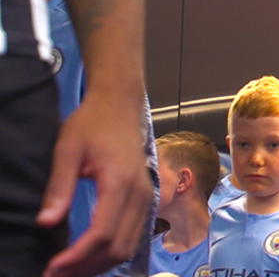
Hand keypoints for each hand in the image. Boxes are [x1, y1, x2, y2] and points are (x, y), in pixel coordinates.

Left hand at [36, 90, 150, 276]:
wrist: (120, 106)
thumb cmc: (91, 124)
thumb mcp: (67, 150)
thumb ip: (59, 187)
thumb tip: (46, 223)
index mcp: (119, 182)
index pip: (102, 232)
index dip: (77, 256)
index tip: (52, 267)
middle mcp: (139, 193)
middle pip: (118, 246)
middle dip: (87, 267)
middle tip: (54, 275)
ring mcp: (147, 197)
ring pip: (128, 246)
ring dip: (99, 264)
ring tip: (69, 271)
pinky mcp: (146, 199)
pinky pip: (133, 236)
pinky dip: (111, 253)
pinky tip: (89, 256)